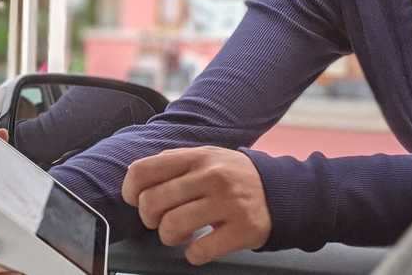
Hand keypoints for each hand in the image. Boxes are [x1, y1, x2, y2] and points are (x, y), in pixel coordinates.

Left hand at [122, 146, 270, 265]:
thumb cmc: (231, 175)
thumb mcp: (205, 157)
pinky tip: (199, 246)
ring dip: (169, 237)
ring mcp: (228, 203)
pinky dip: (193, 254)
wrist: (281, 191)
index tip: (135, 200)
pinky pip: (200, 250)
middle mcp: (211, 176)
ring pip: (172, 226)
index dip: (130, 190)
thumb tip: (137, 178)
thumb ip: (174, 162)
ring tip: (180, 233)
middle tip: (160, 220)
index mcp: (196, 157)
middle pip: (152, 201)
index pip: (143, 170)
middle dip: (149, 217)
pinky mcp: (243, 230)